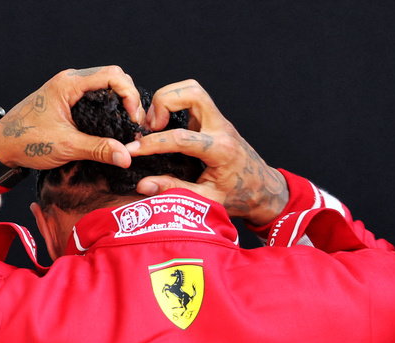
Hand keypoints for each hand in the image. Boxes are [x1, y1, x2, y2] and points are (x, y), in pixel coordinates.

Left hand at [0, 66, 145, 170]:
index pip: (112, 75)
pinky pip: (94, 97)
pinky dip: (107, 108)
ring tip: (127, 126)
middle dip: (128, 99)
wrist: (1, 146)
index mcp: (68, 84)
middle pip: (112, 78)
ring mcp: (67, 89)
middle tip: (135, 124)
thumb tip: (126, 156)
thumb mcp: (66, 147)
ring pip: (104, 87)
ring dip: (119, 103)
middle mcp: (69, 81)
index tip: (134, 118)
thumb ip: (98, 149)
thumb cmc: (26, 141)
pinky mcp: (66, 100)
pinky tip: (111, 127)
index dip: (130, 95)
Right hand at [124, 80, 288, 225]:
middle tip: (150, 126)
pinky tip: (165, 125)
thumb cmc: (238, 196)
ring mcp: (218, 121)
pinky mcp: (213, 119)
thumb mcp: (205, 200)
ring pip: (192, 89)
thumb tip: (143, 185)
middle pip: (192, 93)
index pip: (180, 138)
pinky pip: (192, 99)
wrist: (262, 189)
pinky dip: (174, 103)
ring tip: (155, 124)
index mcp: (220, 150)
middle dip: (163, 102)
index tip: (132, 150)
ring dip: (168, 98)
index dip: (151, 144)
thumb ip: (174, 191)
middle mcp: (221, 128)